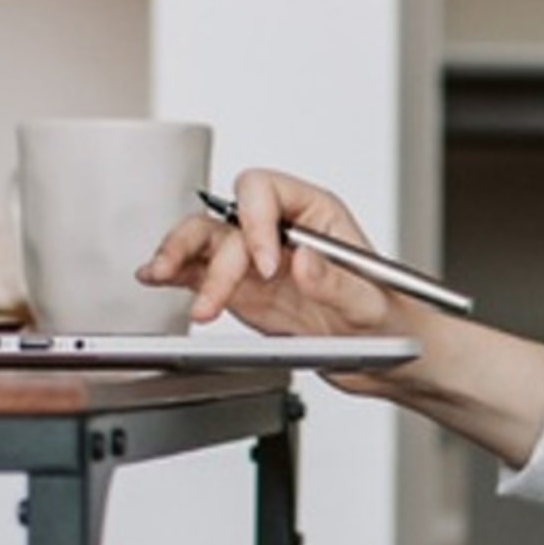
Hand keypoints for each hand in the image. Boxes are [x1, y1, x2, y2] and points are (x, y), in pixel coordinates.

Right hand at [136, 168, 402, 340]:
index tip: (267, 267)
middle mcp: (279, 230)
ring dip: (179, 256)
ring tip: (161, 276)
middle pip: (226, 220)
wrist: (382, 353)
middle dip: (213, 255)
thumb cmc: (387, 314)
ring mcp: (255, 260)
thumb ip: (337, 282)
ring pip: (203, 241)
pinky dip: (174, 274)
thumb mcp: (371, 302)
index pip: (266, 191)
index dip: (256, 222)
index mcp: (315, 214)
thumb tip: (304, 259)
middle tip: (213, 298)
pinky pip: (197, 272)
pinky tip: (156, 278)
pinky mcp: (239, 289)